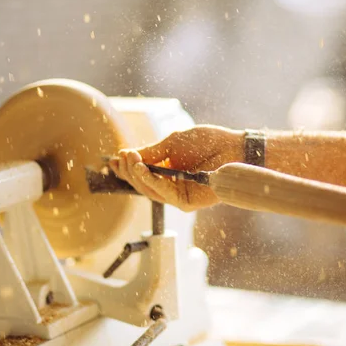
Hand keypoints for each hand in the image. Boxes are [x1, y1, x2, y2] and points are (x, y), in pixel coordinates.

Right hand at [109, 125, 243, 210]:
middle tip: (123, 157)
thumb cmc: (207, 142)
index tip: (113, 158)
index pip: (141, 173)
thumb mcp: (173, 143)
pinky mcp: (187, 203)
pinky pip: (164, 195)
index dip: (125, 168)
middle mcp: (171, 185)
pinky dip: (152, 182)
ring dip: (138, 176)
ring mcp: (178, 195)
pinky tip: (144, 170)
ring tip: (131, 161)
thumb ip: (152, 152)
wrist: (233, 148)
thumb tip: (128, 156)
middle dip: (129, 171)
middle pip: (142, 184)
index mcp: (167, 170)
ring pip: (150, 191)